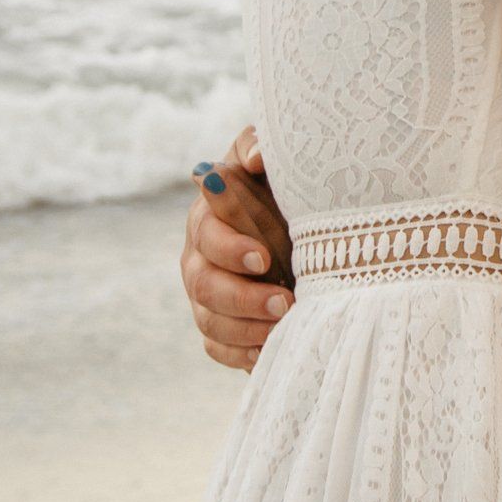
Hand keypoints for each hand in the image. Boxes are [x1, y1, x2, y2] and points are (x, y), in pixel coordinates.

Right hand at [180, 127, 295, 370]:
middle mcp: (198, 259)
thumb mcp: (275, 165)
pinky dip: (241, 355)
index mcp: (208, 218)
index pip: (206, 235)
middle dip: (243, 296)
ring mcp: (205, 297)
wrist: (303, 231)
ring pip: (210, 322)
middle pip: (202, 285)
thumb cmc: (284, 192)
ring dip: (247, 329)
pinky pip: (218, 349)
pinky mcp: (219, 328)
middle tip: (285, 301)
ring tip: (285, 325)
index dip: (230, 249)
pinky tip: (270, 350)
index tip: (265, 257)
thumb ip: (260, 147)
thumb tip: (255, 157)